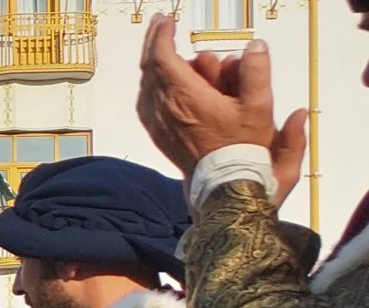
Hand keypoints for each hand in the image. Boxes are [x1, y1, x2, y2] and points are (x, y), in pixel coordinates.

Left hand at [138, 16, 306, 202]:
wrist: (224, 186)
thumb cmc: (241, 150)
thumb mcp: (260, 107)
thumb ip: (257, 73)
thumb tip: (255, 47)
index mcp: (184, 97)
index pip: (162, 56)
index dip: (162, 34)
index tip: (167, 20)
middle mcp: (164, 109)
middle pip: (149, 66)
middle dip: (155, 41)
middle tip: (163, 25)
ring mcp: (157, 122)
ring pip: (147, 83)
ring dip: (158, 63)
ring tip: (176, 53)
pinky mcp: (157, 133)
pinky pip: (147, 101)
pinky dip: (154, 84)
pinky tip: (167, 80)